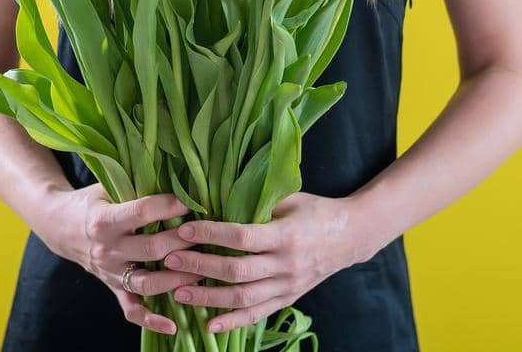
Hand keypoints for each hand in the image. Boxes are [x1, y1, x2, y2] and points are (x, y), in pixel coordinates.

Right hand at [39, 183, 208, 336]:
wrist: (61, 226)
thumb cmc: (92, 201)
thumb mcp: (107, 186)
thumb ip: (136, 184)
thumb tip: (177, 177)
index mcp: (104, 220)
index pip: (143, 212)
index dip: (170, 206)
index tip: (192, 201)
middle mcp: (107, 250)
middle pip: (153, 249)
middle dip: (183, 240)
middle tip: (206, 232)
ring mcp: (111, 273)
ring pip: (149, 283)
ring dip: (178, 278)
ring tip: (203, 268)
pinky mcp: (113, 287)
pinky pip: (132, 310)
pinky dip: (151, 320)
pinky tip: (173, 325)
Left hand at [159, 192, 367, 334]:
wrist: (350, 236)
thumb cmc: (315, 211)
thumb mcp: (289, 199)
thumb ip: (257, 202)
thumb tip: (216, 196)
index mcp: (286, 235)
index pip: (241, 236)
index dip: (211, 233)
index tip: (184, 229)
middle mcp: (286, 264)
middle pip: (237, 270)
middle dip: (200, 266)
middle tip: (171, 259)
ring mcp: (287, 286)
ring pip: (243, 298)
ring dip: (208, 298)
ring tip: (179, 293)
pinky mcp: (288, 299)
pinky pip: (257, 314)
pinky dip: (232, 322)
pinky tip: (209, 325)